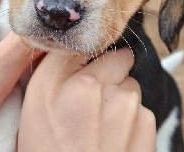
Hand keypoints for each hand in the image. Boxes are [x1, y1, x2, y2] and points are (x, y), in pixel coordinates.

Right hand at [18, 48, 155, 151]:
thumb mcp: (37, 105)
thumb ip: (56, 67)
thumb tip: (76, 45)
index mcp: (60, 82)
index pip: (84, 44)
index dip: (85, 57)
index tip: (84, 67)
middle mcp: (95, 86)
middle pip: (115, 58)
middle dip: (109, 72)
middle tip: (93, 97)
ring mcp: (126, 104)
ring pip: (129, 83)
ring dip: (120, 96)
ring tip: (102, 126)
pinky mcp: (146, 123)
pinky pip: (140, 106)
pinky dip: (131, 118)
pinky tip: (115, 140)